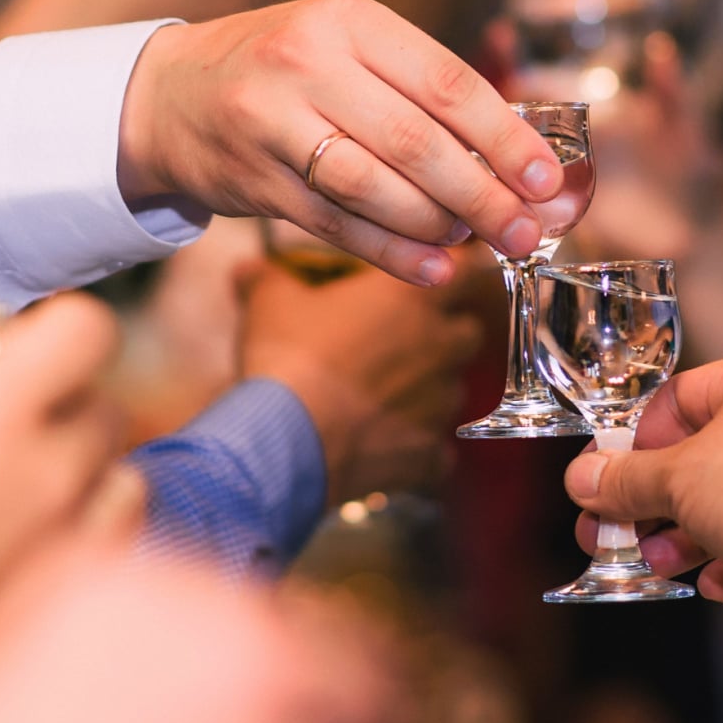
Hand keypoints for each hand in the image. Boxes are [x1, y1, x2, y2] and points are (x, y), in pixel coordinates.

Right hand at [118, 0, 568, 286]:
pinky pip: (336, 226)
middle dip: (482, 195)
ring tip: (475, 244)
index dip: (504, 138)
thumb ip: (423, 93)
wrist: (171, 96)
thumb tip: (518, 159)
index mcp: (349, 22)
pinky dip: (390, 253)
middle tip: (523, 230)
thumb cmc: (286, 72)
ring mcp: (273, 123)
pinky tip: (431, 269)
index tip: (544, 179)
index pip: (446, 84)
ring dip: (436, 225)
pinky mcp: (256, 180)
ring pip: (375, 187)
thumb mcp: (349, 50)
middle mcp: (307, 64)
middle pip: (416, 142)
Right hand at [238, 250, 484, 500]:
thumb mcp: (270, 303)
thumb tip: (250, 269)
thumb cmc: (288, 359)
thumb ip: (269, 278)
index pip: (472, 268)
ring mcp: (440, 403)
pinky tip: (389, 446)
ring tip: (388, 394)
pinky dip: (419, 449)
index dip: (466, 270)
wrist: (288, 439)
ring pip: (454, 390)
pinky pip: (437, 449)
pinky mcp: (428, 453)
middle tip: (407, 337)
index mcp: (412, 299)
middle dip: (445, 333)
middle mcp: (439, 347)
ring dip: (431, 390)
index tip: (457, 272)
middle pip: (468, 331)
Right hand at [562, 352, 722, 628]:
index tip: (603, 480)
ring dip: (692, 540)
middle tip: (611, 534)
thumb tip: (584, 480)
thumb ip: (629, 482)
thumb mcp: (682, 478)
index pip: (679, 401)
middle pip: (702, 462)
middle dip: (656, 505)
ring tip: (659, 564)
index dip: (636, 443)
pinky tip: (717, 584)